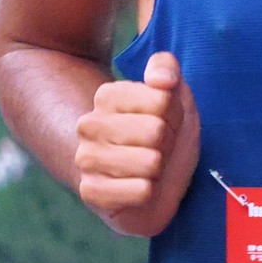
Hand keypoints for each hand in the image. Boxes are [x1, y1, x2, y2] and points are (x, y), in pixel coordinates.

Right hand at [75, 50, 200, 237]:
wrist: (149, 185)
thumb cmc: (162, 139)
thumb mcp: (175, 97)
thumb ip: (167, 69)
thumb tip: (160, 79)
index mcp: (106, 96)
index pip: (163, 100)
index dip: (175, 116)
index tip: (165, 123)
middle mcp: (89, 125)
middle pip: (157, 131)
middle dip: (168, 145)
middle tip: (157, 149)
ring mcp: (86, 159)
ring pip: (151, 163)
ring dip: (158, 170)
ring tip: (148, 169)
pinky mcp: (91, 192)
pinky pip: (142, 191)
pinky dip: (149, 193)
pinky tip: (138, 189)